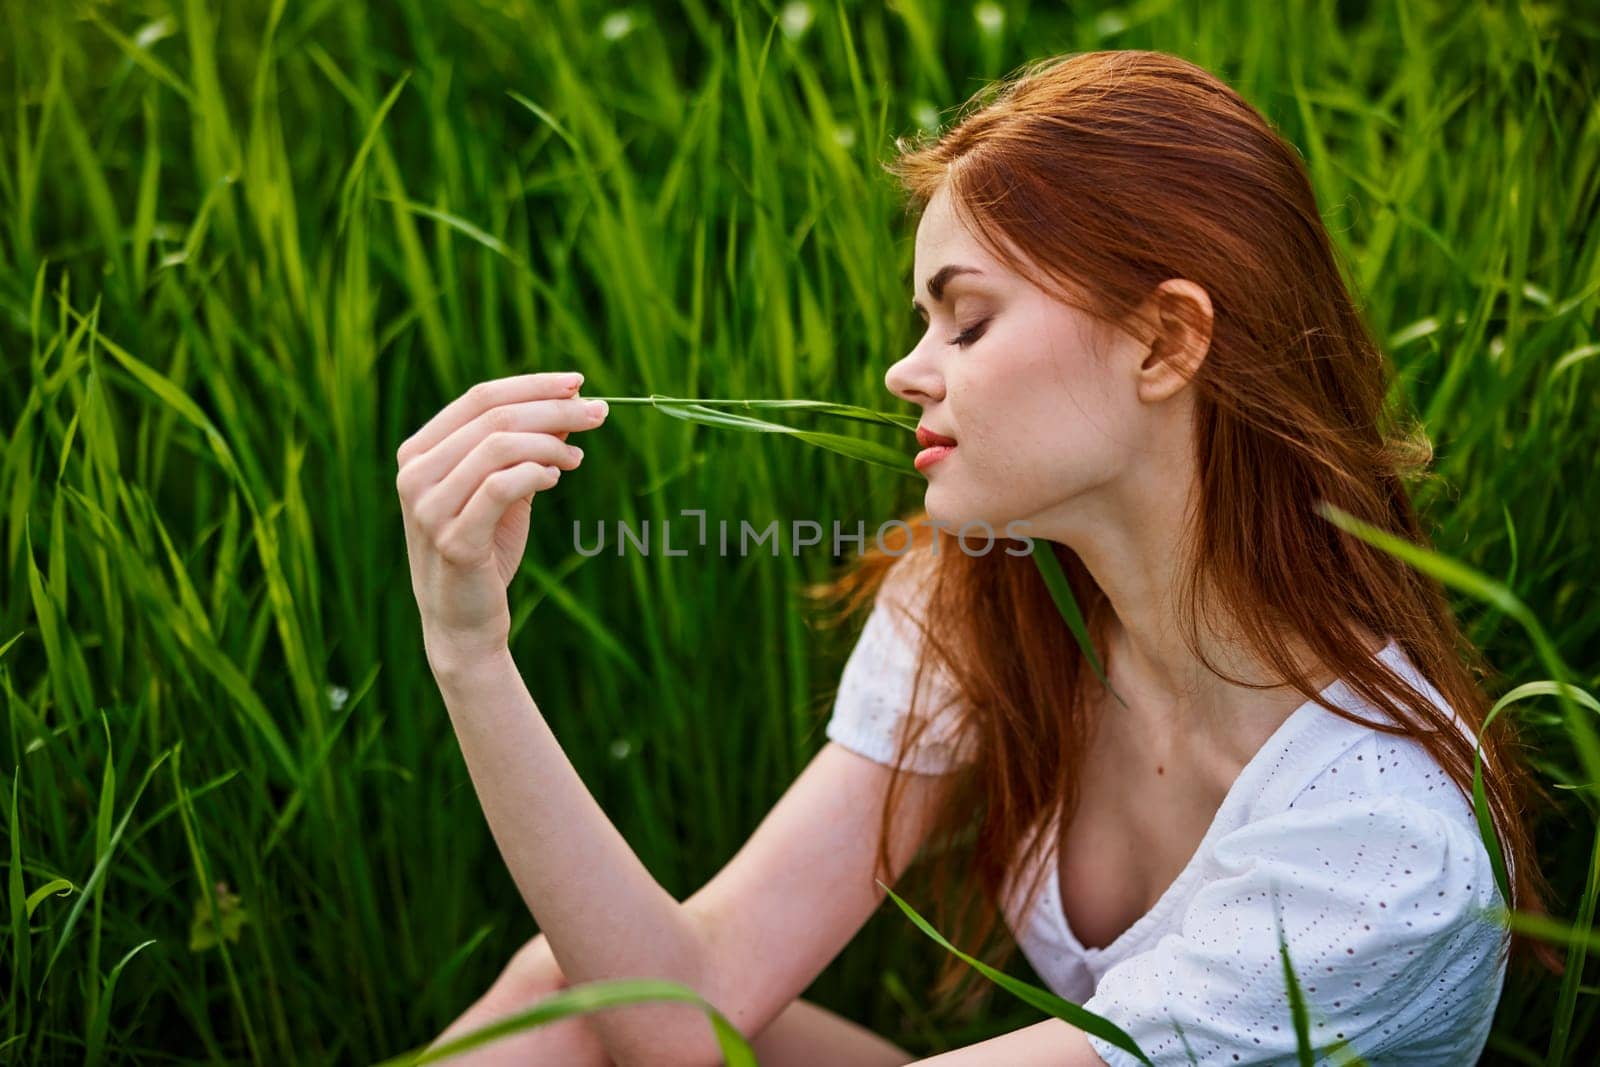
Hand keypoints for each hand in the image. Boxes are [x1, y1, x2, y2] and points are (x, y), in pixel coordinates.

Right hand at [396, 371, 608, 671]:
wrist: (464, 620)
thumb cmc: (485, 548)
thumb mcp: (506, 489)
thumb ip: (528, 446)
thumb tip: (571, 402)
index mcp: (419, 452)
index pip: (480, 397)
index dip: (533, 386)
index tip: (578, 383)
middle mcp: (415, 474)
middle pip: (494, 417)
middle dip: (554, 409)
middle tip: (598, 413)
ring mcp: (428, 508)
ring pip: (498, 446)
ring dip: (551, 443)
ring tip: (576, 459)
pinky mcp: (453, 540)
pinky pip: (500, 487)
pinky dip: (535, 473)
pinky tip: (555, 478)